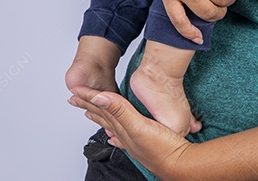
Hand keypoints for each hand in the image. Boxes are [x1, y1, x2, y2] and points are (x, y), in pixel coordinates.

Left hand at [70, 85, 192, 177]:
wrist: (182, 165)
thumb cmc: (163, 149)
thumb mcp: (139, 126)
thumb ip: (120, 111)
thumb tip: (99, 98)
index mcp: (123, 127)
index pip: (102, 109)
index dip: (89, 98)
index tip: (76, 91)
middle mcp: (126, 134)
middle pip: (103, 116)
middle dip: (89, 105)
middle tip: (75, 98)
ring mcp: (135, 140)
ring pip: (112, 124)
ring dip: (101, 116)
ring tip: (90, 112)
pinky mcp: (145, 143)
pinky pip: (124, 136)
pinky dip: (116, 133)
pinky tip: (114, 137)